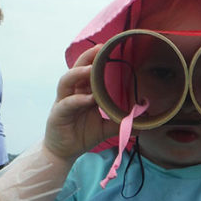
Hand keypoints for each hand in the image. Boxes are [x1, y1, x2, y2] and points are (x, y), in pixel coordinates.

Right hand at [43, 45, 118, 160]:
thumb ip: (121, 122)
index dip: (97, 59)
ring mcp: (63, 102)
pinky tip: (88, 99)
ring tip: (90, 69)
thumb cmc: (84, 134)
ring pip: (67, 81)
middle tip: (100, 48)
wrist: (64, 152)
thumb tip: (142, 120)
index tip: (110, 48)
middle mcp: (72, 93)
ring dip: (78, 73)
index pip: (89, 71)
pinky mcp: (57, 114)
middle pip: (77, 69)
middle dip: (87, 58)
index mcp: (83, 92)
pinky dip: (77, 100)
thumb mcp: (106, 128)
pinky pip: (67, 104)